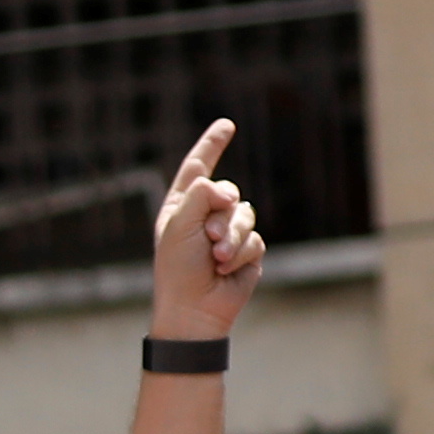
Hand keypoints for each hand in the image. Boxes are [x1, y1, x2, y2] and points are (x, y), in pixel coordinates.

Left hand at [153, 115, 264, 327]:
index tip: (227, 125)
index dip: (212, 145)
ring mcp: (227, 233)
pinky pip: (254, 239)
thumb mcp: (180, 224)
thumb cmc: (178, 268)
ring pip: (245, 214)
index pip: (198, 167)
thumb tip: (230, 191)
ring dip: (232, 236)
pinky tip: (227, 269)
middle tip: (209, 238)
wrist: (194, 308)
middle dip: (222, 213)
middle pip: (228, 191)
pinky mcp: (246, 251)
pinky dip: (241, 253)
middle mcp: (206, 215)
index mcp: (182, 206)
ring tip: (217, 257)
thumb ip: (202, 194)